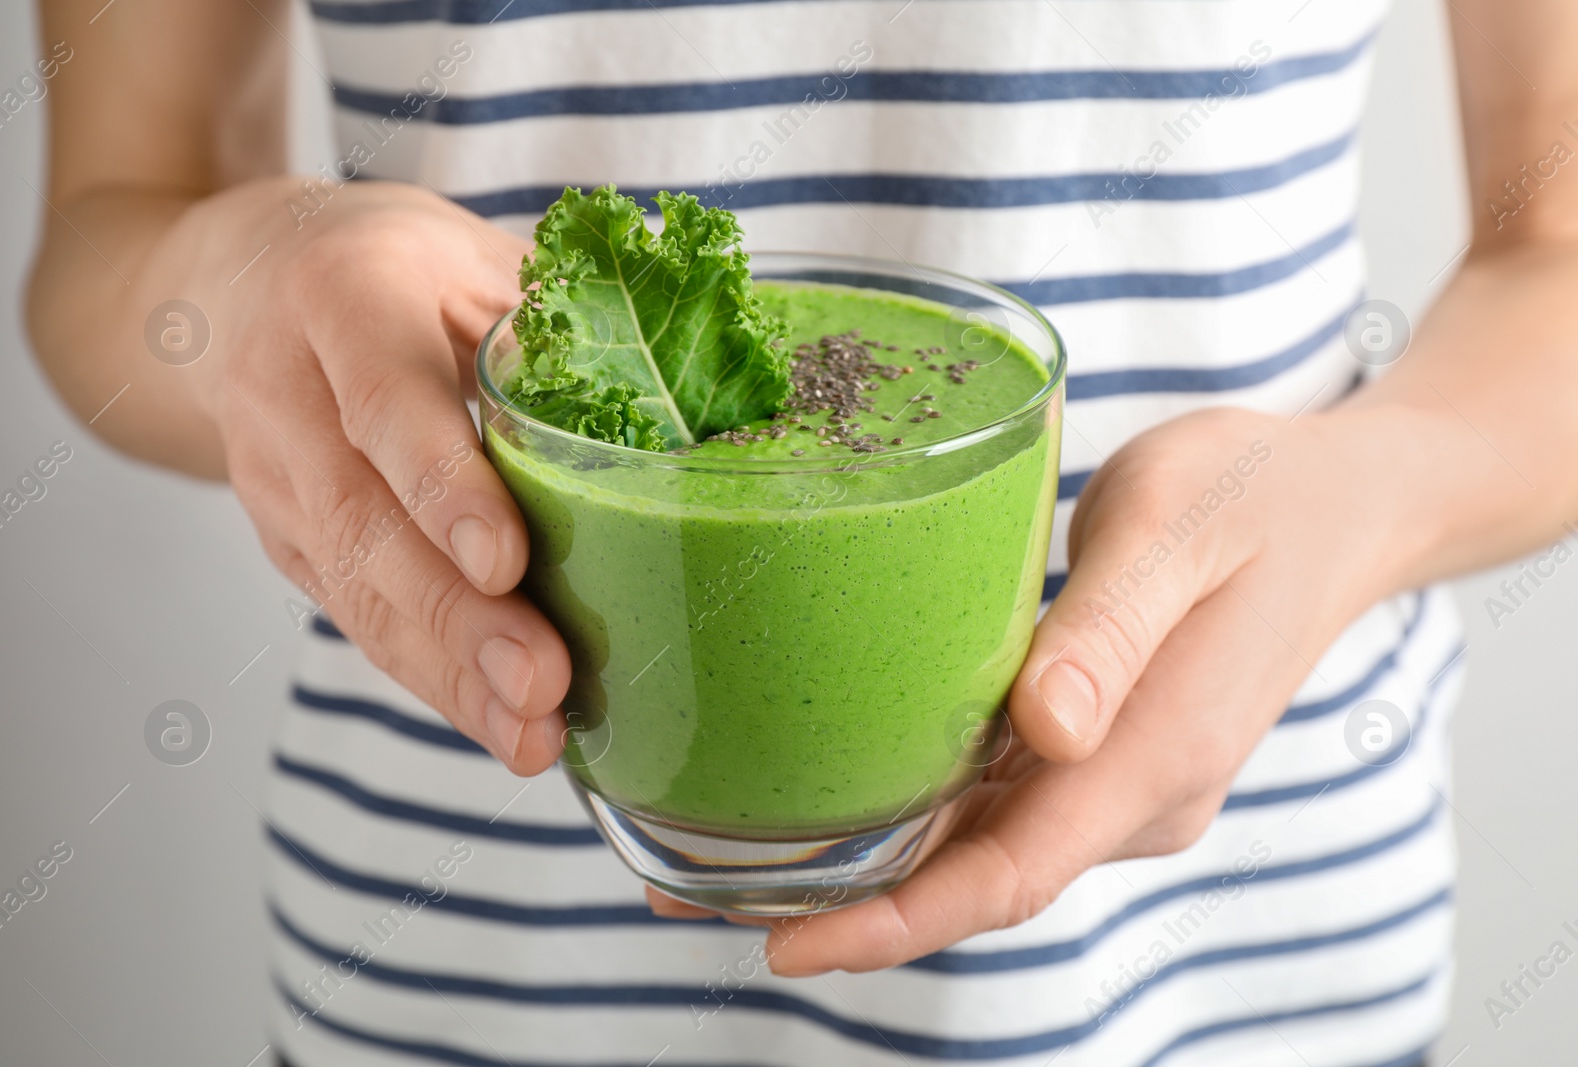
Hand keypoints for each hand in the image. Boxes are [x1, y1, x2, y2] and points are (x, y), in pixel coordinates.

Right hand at [188, 181, 570, 773]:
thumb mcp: (475, 257)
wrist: (247, 282)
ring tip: (531, 734)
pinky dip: (431, 678)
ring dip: (447, 675)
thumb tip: (711, 389)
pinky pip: (358, 618)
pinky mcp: (286, 543)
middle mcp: (287, 391)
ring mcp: (275, 478)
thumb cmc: (399, 269)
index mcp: (343, 294)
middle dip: (457, 619)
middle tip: (541, 686)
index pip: (387, 399)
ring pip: (356, 590)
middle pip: (367, 522)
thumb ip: (561, 319)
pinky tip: (498, 722)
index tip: (505, 564)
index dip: (443, 486)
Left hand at [649, 405, 1406, 971]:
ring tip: (726, 856)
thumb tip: (1051, 729)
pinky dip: (908, 815)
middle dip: (844, 904)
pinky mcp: (1097, 749)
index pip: (1011, 874)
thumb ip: (1113, 629)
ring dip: (863, 865)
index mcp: (1156, 754)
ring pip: (976, 850)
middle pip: (974, 881)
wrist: (1338, 505)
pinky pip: (993, 805)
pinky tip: (831, 792)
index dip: (896, 922)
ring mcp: (1116, 778)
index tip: (787, 943)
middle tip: (694, 895)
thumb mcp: (1179, 533)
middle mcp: (1132, 792)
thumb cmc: (1256, 499)